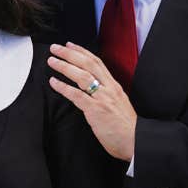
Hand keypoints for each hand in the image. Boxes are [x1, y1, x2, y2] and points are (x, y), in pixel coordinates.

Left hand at [47, 43, 136, 160]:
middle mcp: (109, 89)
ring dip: (64, 66)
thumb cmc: (127, 129)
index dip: (82, 52)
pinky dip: (63, 87)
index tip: (70, 46)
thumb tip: (93, 94)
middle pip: (88, 64)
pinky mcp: (96, 110)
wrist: (136, 141)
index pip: (97, 62)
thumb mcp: (118, 105)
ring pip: (81, 76)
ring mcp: (102, 98)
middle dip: (70, 54)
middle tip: (56, 48)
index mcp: (114, 87)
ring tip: (52, 61)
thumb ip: (106, 97)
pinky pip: (77, 95)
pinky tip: (54, 83)